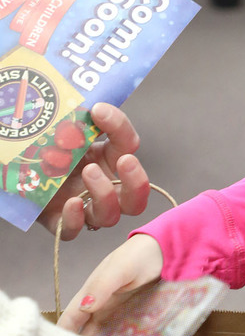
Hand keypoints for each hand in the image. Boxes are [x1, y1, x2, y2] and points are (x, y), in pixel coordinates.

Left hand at [38, 102, 150, 238]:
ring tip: (89, 172)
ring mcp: (82, 206)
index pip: (127, 144)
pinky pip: (73, 230)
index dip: (120, 127)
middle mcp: (101, 186)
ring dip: (106, 195)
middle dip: (137, 181)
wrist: (15, 161)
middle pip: (135, 198)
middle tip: (126, 160)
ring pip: (110, 216)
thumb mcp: (63, 124)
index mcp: (106, 158)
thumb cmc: (41, 142)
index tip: (98, 110)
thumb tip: (92, 104)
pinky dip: (76, 219)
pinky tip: (72, 203)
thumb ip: (79, 116)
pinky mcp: (58, 221)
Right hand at [57, 233, 163, 333]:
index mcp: (90, 294)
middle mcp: (101, 307)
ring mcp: (118, 315)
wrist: (168, 251)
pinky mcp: (134, 319)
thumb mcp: (119, 268)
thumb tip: (84, 308)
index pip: (70, 319)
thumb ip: (102, 286)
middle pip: (85, 333)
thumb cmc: (139, 255)